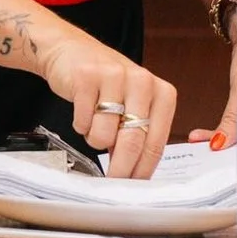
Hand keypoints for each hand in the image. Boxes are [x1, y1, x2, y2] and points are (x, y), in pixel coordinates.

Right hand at [36, 26, 177, 178]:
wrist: (74, 51)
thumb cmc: (108, 85)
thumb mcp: (133, 106)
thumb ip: (140, 135)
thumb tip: (136, 175)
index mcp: (162, 92)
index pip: (156, 142)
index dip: (143, 169)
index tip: (134, 186)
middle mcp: (142, 81)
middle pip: (132, 141)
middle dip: (121, 169)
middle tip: (113, 180)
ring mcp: (114, 76)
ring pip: (104, 135)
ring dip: (96, 139)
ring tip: (96, 122)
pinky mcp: (86, 76)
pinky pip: (83, 121)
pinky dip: (81, 124)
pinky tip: (84, 110)